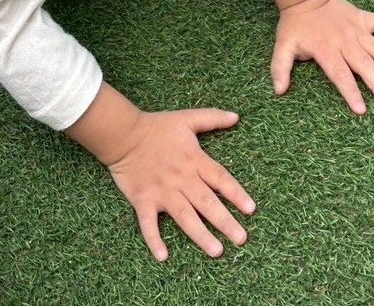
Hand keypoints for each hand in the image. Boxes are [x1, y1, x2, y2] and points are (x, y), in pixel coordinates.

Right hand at [104, 108, 254, 261]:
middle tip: (241, 239)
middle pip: (206, 202)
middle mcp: (181, 179)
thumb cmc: (156, 127)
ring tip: (216, 251)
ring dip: (200, 234)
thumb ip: (212, 118)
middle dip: (224, 221)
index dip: (236, 194)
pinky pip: (148, 223)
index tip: (251, 210)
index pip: (220, 179)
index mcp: (194, 160)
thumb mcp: (187, 118)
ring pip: (184, 216)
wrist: (123, 134)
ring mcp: (162, 191)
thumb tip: (236, 117)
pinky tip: (163, 257)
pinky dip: (154, 239)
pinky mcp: (143, 200)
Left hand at [271, 0, 373, 113]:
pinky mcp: (364, 19)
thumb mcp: (282, 46)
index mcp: (326, 50)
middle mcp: (345, 42)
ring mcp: (357, 30)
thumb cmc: (295, 25)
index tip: (361, 109)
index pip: (340, 75)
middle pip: (364, 66)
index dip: (350, 92)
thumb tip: (279, 90)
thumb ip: (280, 68)